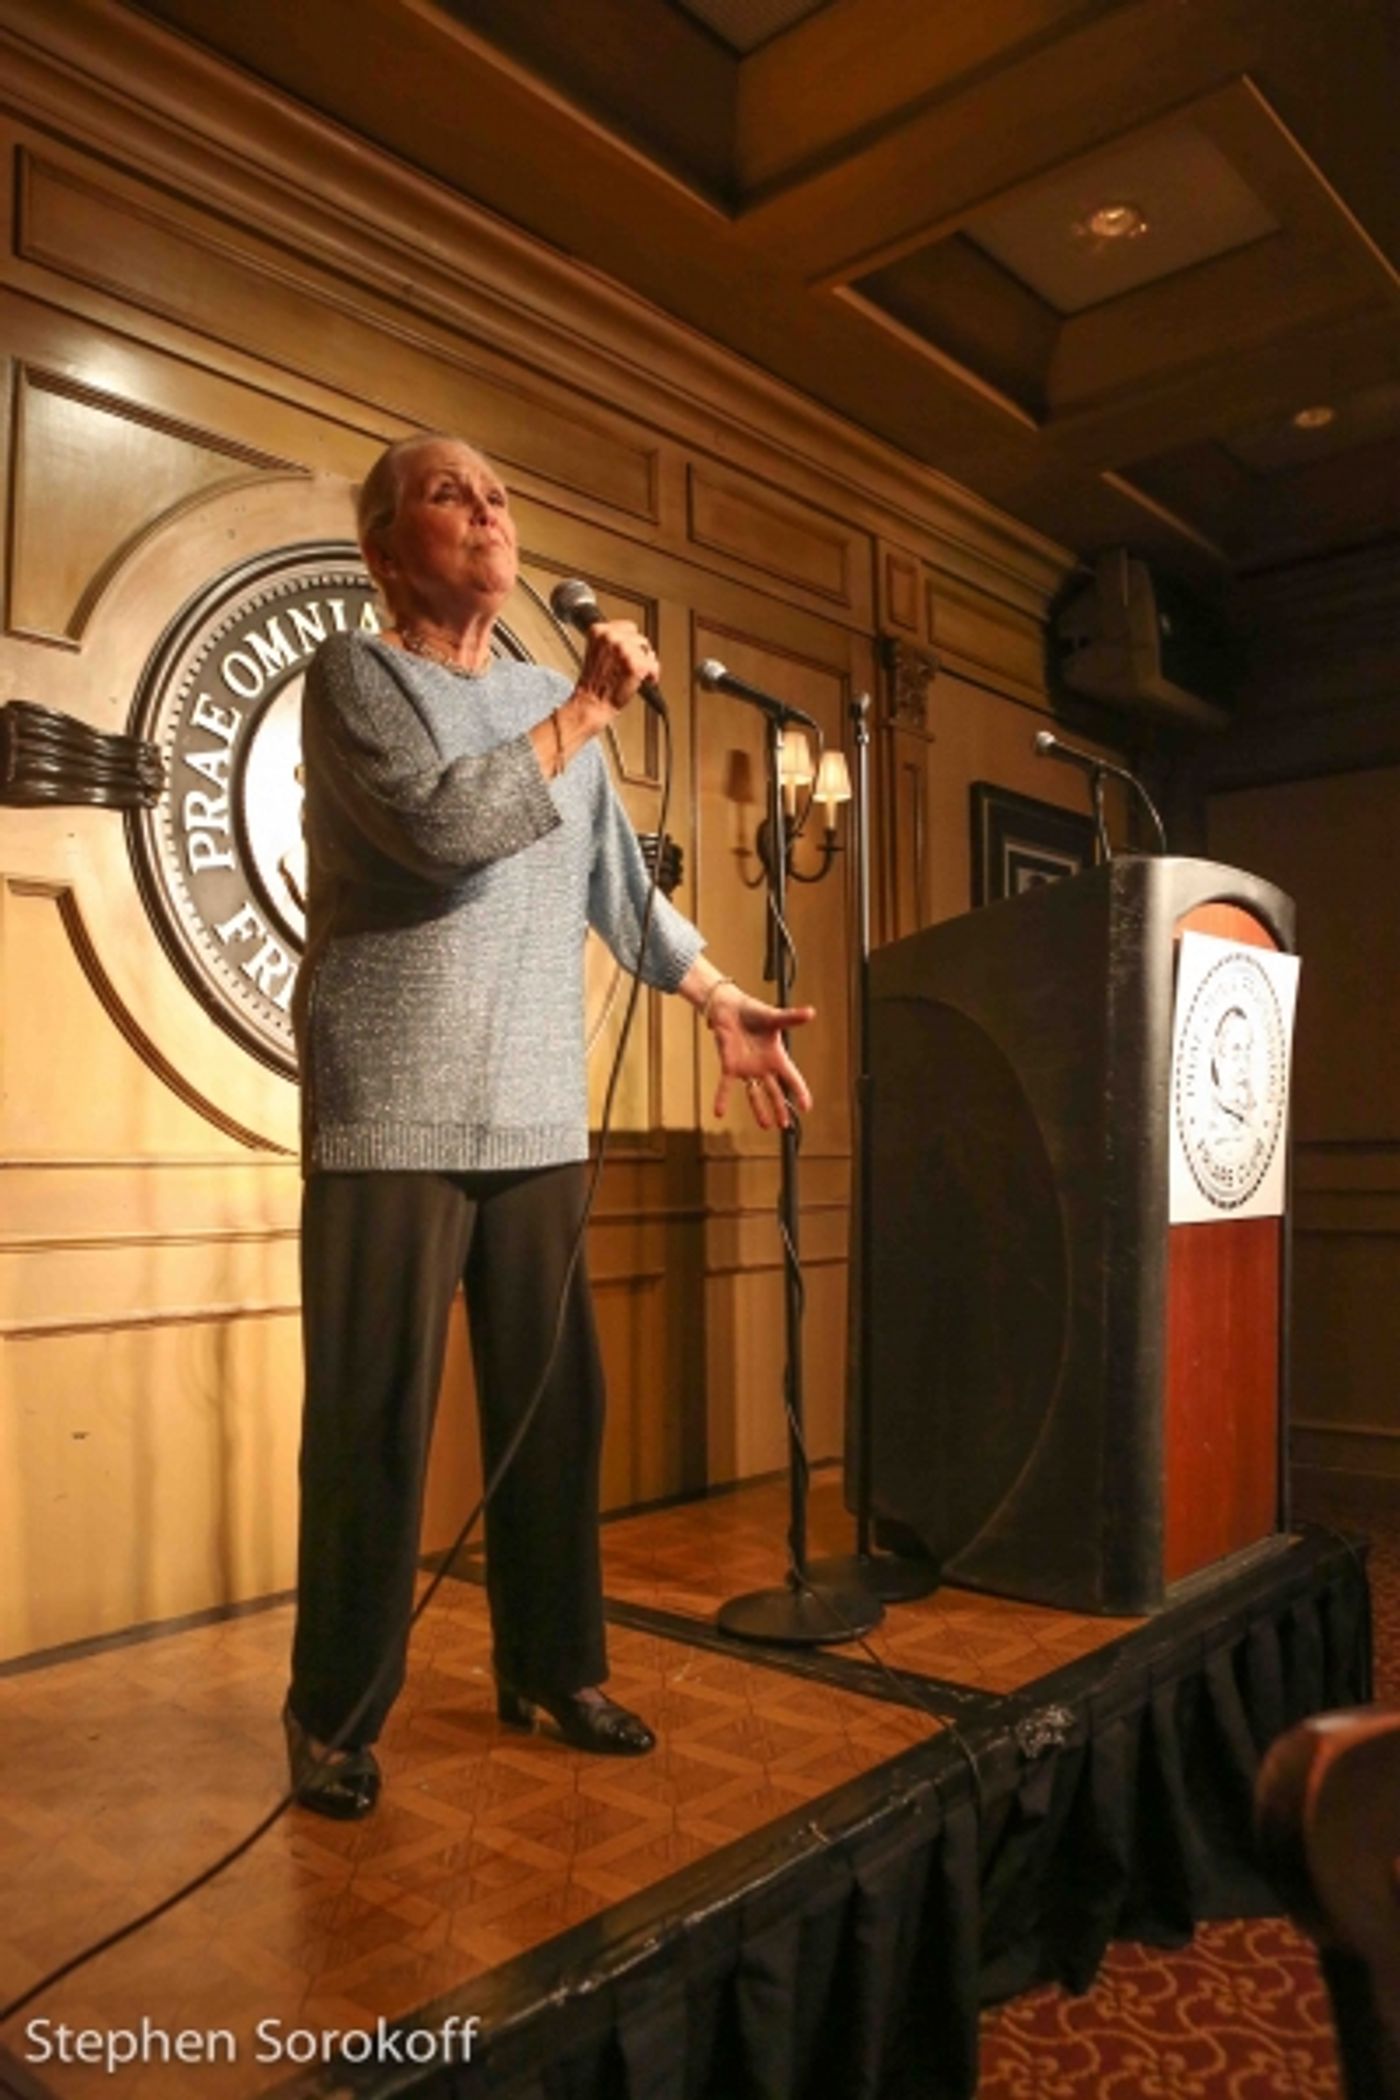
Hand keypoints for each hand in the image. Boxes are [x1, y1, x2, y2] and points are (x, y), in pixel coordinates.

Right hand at [571, 618, 658, 725]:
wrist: (592, 703)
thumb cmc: (593, 683)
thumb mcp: (596, 651)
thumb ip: (611, 642)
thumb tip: (631, 640)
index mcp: (598, 631)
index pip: (628, 627)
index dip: (630, 641)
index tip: (629, 650)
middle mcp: (611, 637)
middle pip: (639, 638)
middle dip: (638, 652)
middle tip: (632, 665)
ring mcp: (624, 650)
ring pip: (647, 651)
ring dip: (645, 663)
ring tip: (636, 674)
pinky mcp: (636, 664)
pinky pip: (653, 665)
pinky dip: (653, 675)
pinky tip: (646, 680)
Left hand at [707, 984, 814, 1129]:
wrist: (730, 1008)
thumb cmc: (753, 1012)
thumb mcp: (774, 1017)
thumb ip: (791, 1018)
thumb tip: (810, 1012)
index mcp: (776, 1056)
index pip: (791, 1077)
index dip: (800, 1092)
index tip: (806, 1107)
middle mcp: (763, 1066)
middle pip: (775, 1091)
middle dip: (781, 1108)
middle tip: (785, 1125)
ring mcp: (746, 1068)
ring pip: (754, 1093)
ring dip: (759, 1109)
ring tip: (766, 1125)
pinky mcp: (730, 1066)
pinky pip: (725, 1085)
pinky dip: (722, 1098)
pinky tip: (719, 1112)